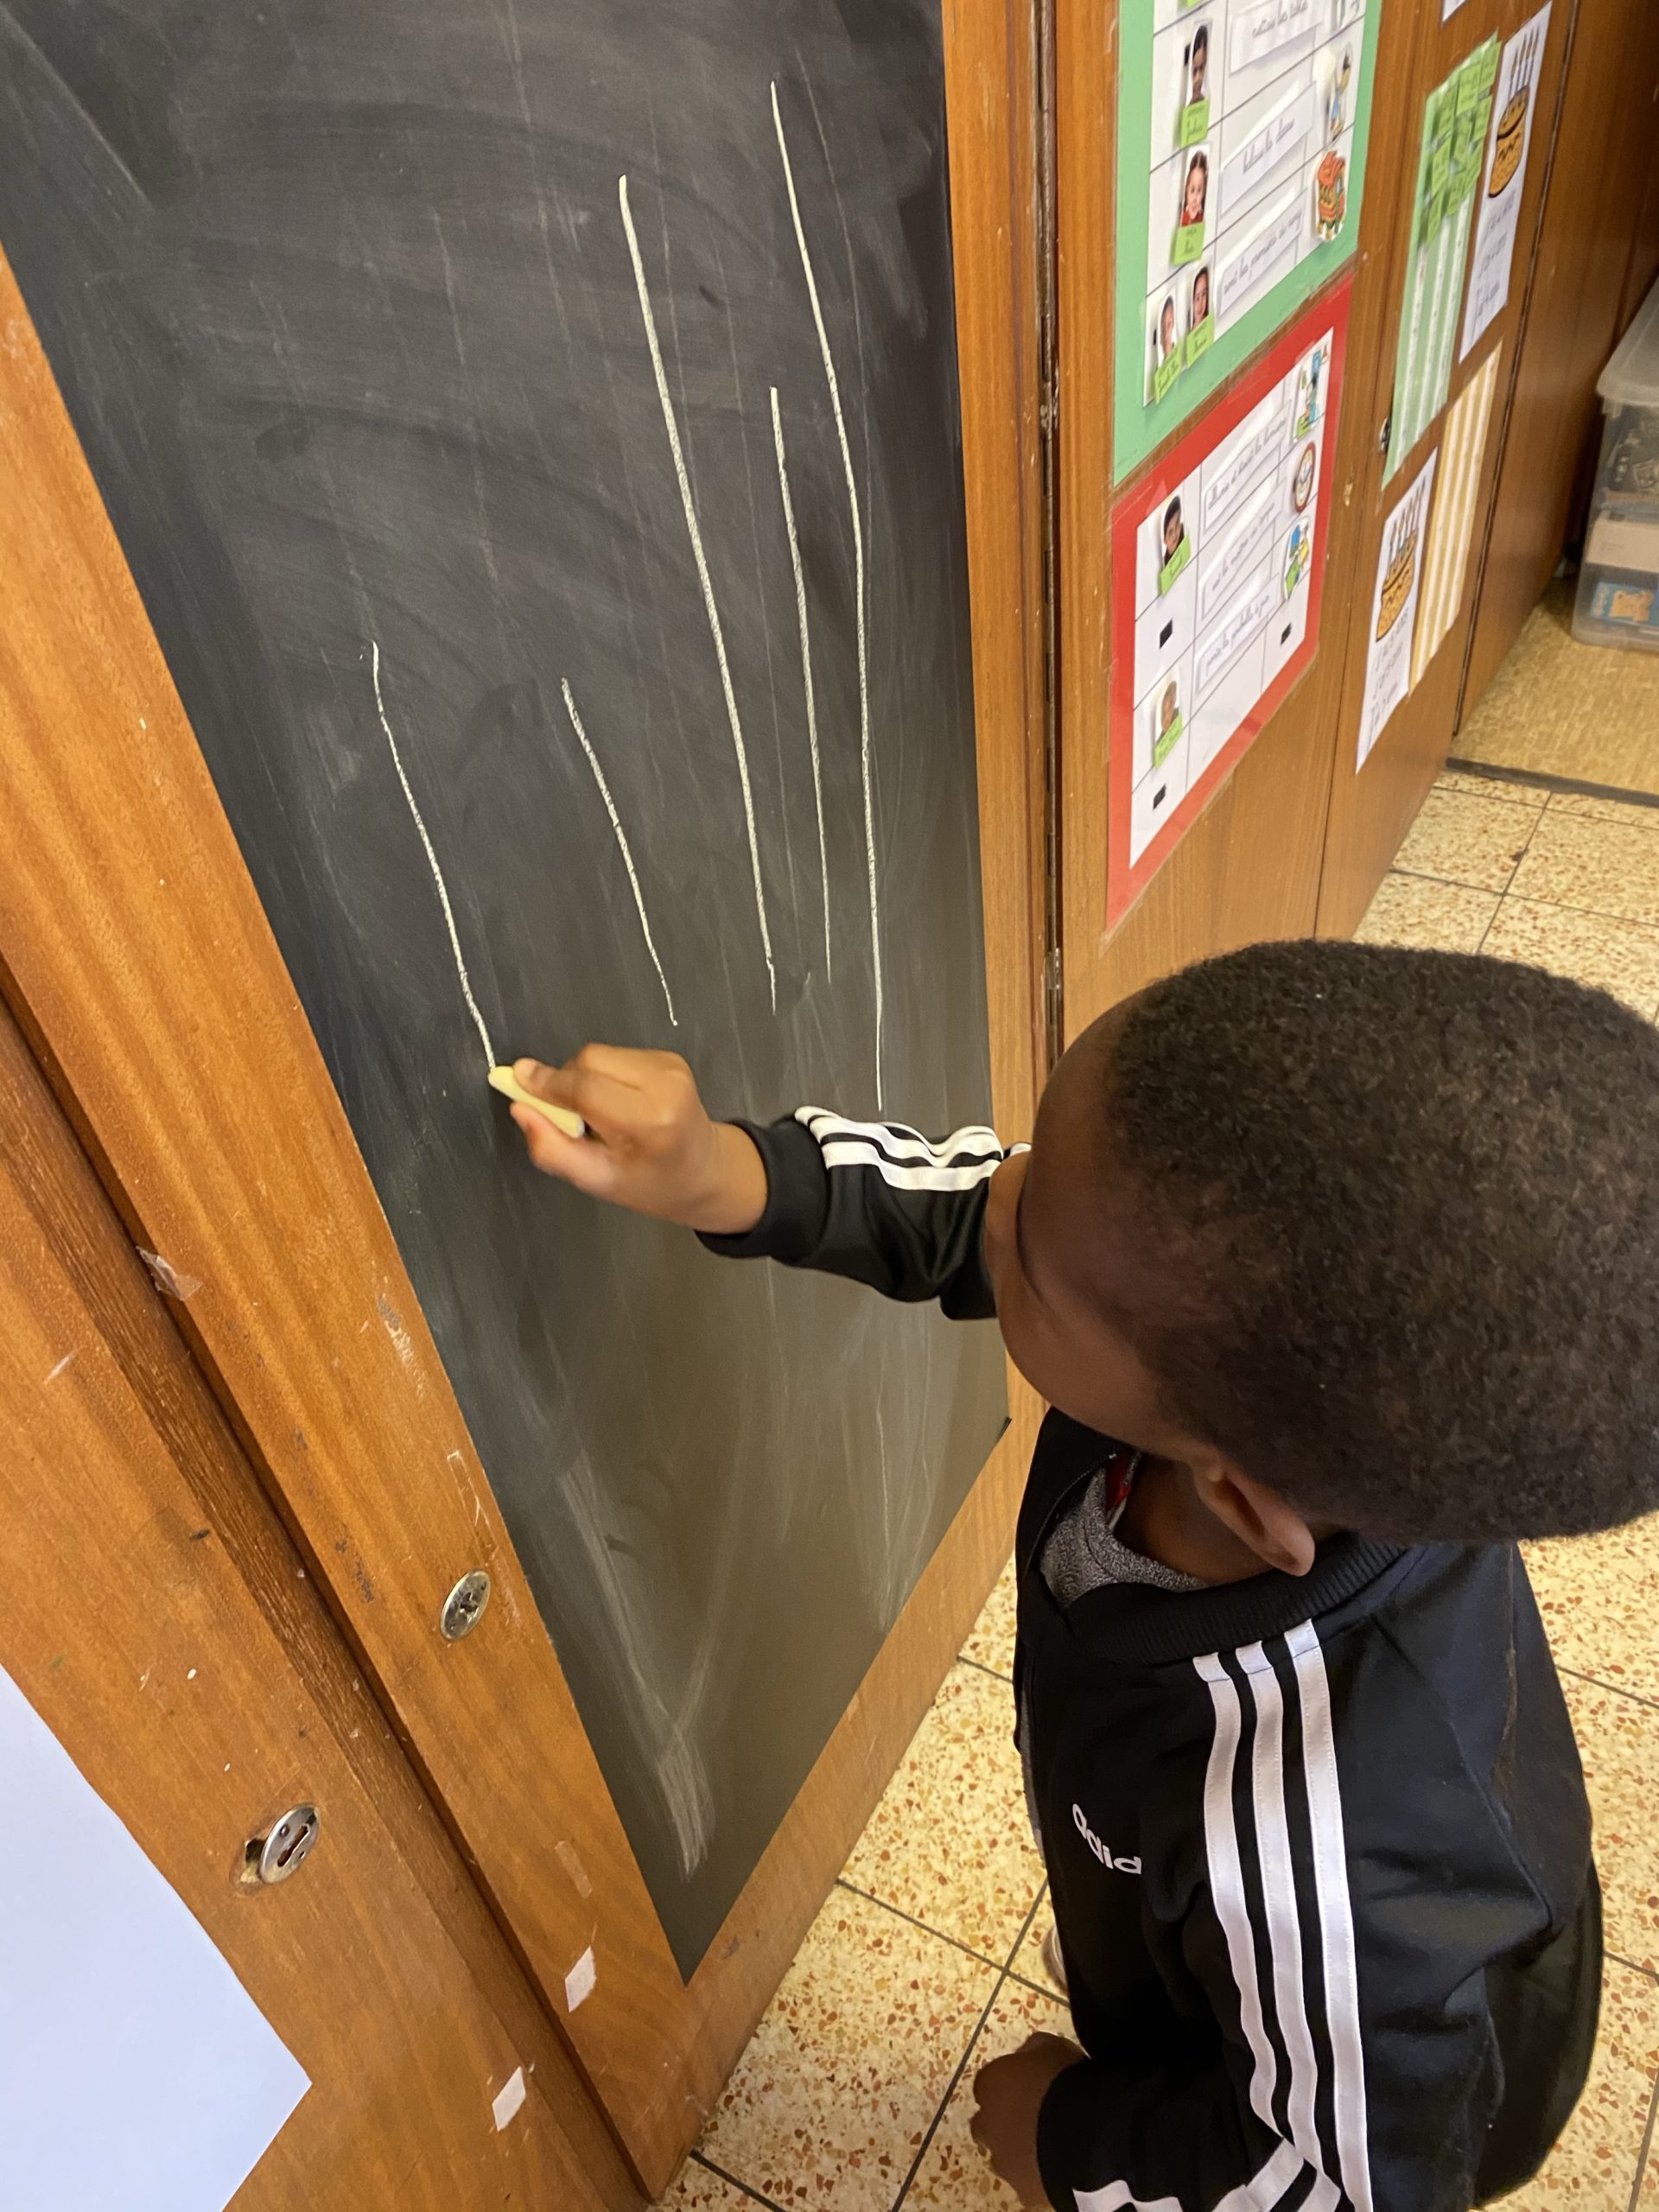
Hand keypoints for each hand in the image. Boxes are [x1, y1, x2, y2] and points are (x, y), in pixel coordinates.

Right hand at [504, 1045, 768, 1234]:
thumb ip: (553, 1149)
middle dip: (564, 1081)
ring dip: (583, 1078)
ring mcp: (671, 1066)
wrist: (705, 1172)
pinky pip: (615, 1055)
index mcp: (650, 1121)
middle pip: (589, 1061)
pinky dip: (602, 1075)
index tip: (516, 1080)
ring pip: (599, 1054)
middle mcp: (665, 1084)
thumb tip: (520, 1107)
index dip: (546, 1083)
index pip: (585, 1088)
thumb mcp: (597, 1181)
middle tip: (567, 1117)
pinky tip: (615, 1102)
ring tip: (596, 1115)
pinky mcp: (670, 1057)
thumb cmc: (650, 1185)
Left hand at [969, 2033, 1083, 2207]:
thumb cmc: (1065, 2080)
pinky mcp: (1024, 2191)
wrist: (1083, 2134)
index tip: (1031, 2085)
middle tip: (1037, 2116)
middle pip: (988, 2124)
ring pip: (1006, 2157)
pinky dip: (1040, 2175)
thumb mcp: (1051, 2046)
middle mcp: (987, 2125)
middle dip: (1006, 2121)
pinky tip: (1062, 2166)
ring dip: (1022, 2149)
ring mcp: (1004, 2162)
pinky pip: (1029, 2183)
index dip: (1010, 2084)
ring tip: (1053, 2143)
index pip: (989, 2084)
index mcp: (990, 2084)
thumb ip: (1031, 2051)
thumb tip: (1028, 2056)